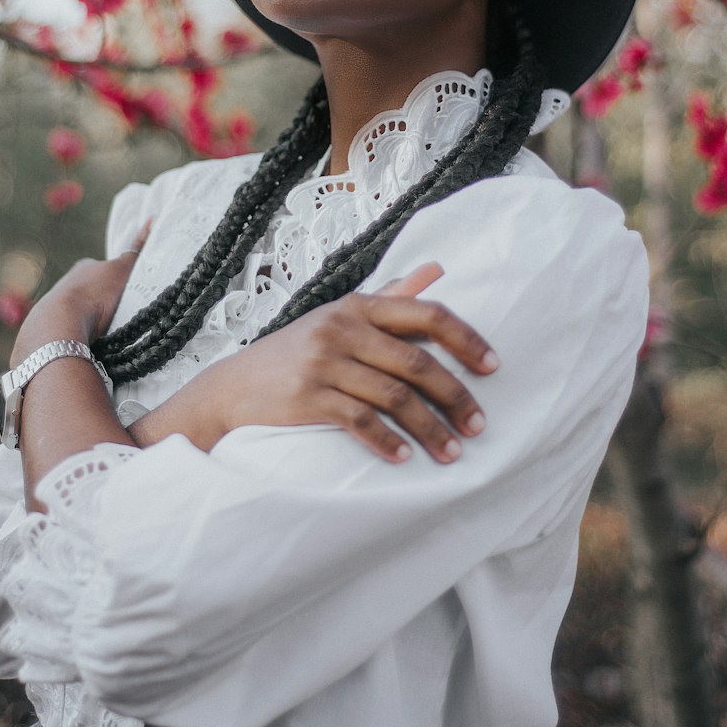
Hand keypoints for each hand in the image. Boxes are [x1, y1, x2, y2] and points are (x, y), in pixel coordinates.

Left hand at [11, 227, 149, 368]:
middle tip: (121, 316)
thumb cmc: (94, 294)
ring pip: (81, 311)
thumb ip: (136, 250)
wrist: (60, 323)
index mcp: (84, 267)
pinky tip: (90, 344)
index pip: (105, 270)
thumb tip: (152, 221)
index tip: (127, 294)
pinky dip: (81, 335)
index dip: (118, 281)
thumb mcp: (122, 270)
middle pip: (93, 291)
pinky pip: (71, 330)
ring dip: (92, 320)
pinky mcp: (50, 328)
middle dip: (104, 302)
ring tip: (107, 334)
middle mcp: (67, 283)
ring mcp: (55, 306)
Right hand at [176, 263, 498, 464]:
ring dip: (429, 429)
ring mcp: (323, 362)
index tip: (494, 367)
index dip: (465, 340)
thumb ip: (391, 295)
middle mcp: (342, 328)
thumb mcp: (341, 316)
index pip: (426, 314)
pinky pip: (359, 421)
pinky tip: (405, 458)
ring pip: (394, 397)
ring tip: (452, 452)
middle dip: (455, 396)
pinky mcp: (307, 397)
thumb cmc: (297, 352)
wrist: (233, 388)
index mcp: (358, 306)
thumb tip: (437, 269)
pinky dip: (387, 441)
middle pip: (416, 362)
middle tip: (478, 425)